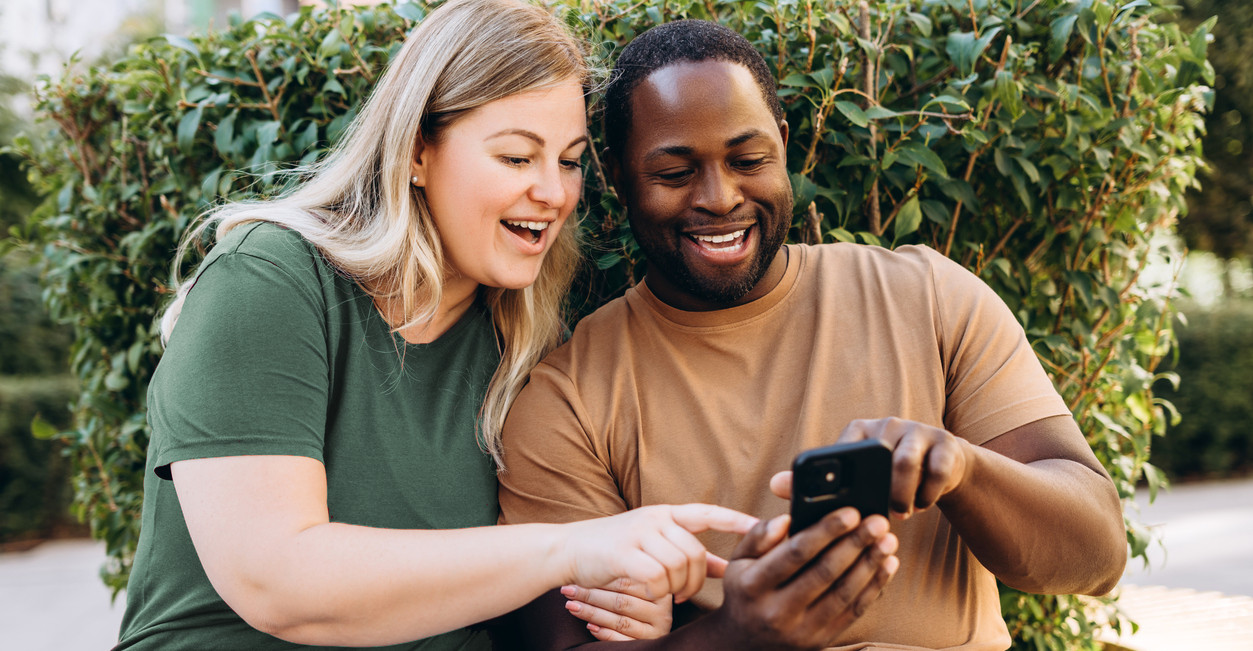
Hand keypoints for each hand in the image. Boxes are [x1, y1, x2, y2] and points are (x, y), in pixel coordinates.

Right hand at [560, 504, 756, 604]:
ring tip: (667, 594)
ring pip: (679, 566)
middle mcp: (655, 518)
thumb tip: (728, 567)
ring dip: (677, 588)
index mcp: (665, 513)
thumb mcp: (653, 545)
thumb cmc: (615, 551)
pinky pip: (657, 578)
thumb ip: (688, 553)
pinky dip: (658, 592)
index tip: (763, 527)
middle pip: (695, 552)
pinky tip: (652, 594)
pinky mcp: (624, 553)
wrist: (568, 549)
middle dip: (696, 580)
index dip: (736, 521)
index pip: (708, 513)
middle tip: (684, 595)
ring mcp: (639, 533)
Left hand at [560, 582, 671, 640]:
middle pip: (622, 602)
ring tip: (571, 605)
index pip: (627, 582)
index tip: (576, 574)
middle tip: (568, 590)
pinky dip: (604, 633)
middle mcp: (662, 609)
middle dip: (591, 595)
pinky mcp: (649, 644)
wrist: (638, 628)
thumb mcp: (627, 581)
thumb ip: (618, 571)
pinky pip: (623, 640)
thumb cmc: (626, 596)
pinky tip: (589, 625)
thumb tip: (586, 553)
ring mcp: (657, 629)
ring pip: (620, 621)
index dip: (600, 579)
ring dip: (592, 613)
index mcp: (659, 586)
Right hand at [709, 509, 898, 648]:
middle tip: (878, 522)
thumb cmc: (745, 591)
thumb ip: (759, 536)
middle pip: (824, 572)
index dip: (825, 531)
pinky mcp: (821, 641)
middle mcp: (777, 612)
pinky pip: (853, 612)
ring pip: (844, 593)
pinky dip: (874, 587)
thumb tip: (786, 518)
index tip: (850, 512)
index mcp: (754, 586)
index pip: (795, 553)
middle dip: (855, 544)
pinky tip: (886, 565)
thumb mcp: (739, 561)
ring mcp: (801, 630)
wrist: (744, 643)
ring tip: (887, 541)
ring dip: (870, 564)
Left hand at [838, 417, 972, 517]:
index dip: (845, 474)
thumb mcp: (868, 472)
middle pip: (878, 456)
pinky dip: (928, 495)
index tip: (847, 502)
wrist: (941, 463)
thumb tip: (797, 492)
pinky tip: (922, 505)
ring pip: (905, 462)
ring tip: (901, 513)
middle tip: (880, 514)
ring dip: (901, 494)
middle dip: (878, 491)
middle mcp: (888, 424)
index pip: (846, 447)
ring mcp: (918, 430)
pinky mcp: (945, 442)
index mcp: (862, 429)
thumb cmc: (893, 473)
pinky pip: (936, 471)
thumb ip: (838, 481)